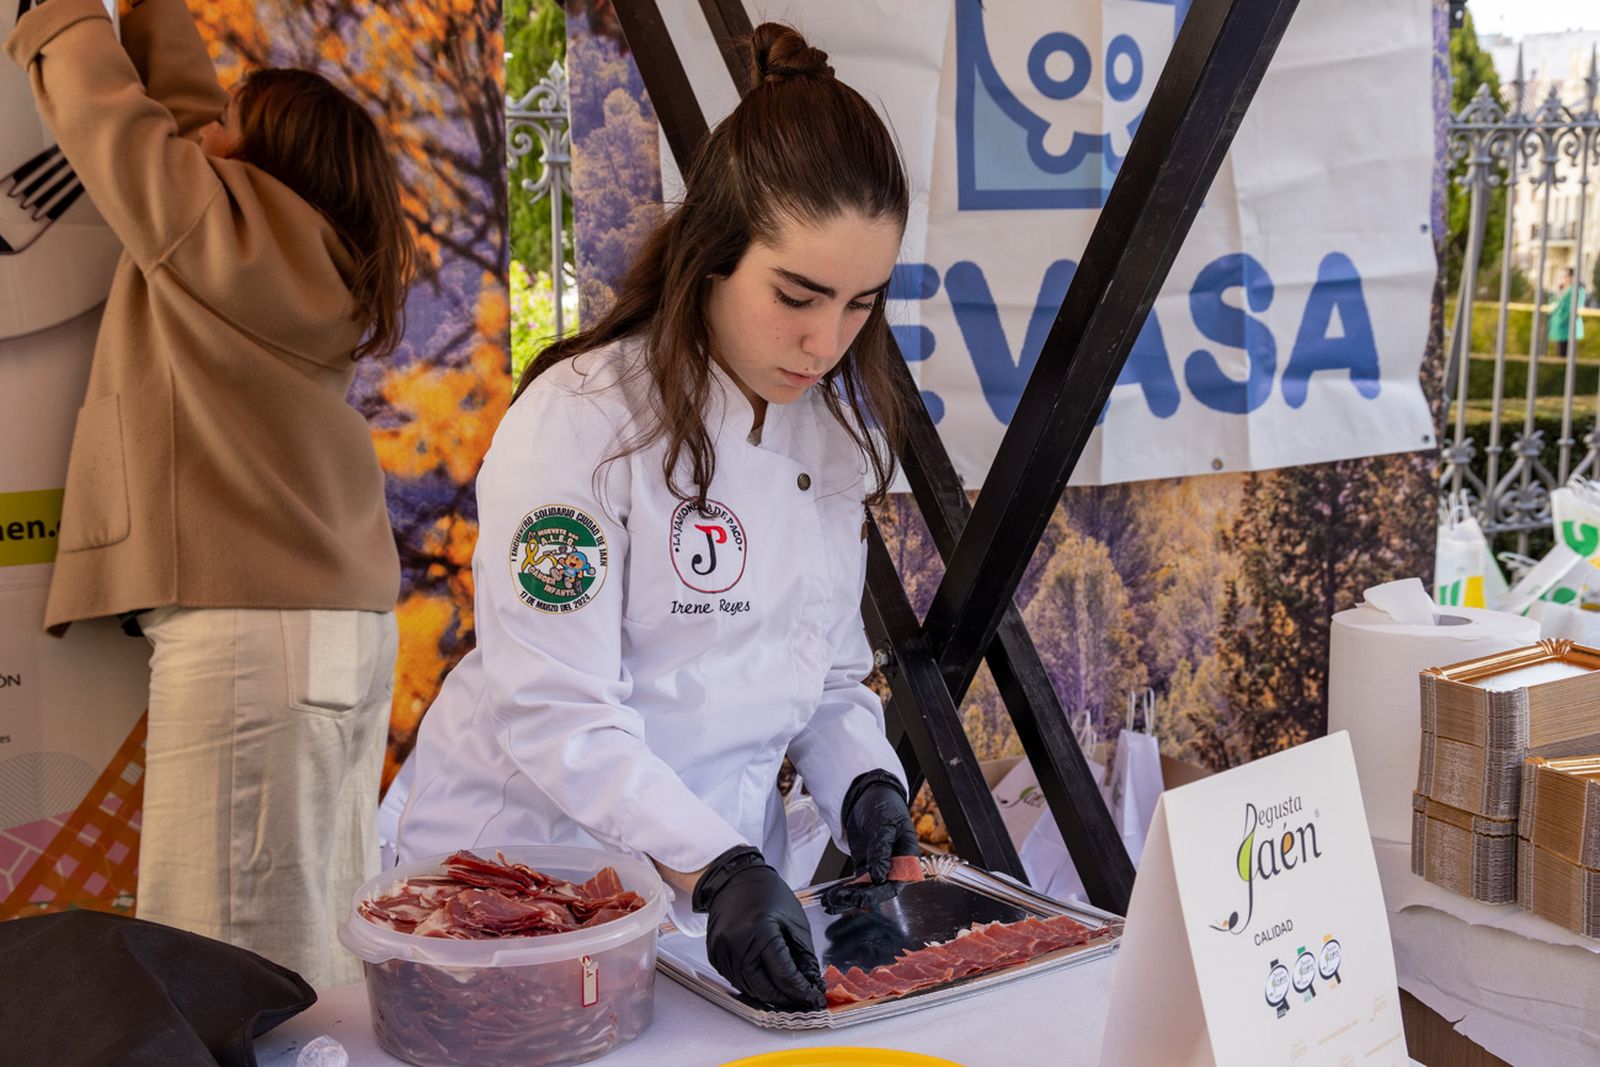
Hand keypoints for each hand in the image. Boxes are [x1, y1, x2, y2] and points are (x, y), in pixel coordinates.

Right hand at [692, 846, 825, 1011]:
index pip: (783, 974)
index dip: (801, 990)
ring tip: (787, 993)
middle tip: (802, 1000)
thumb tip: (810, 982)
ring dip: (769, 995)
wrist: (734, 879)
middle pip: (764, 988)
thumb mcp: (794, 921)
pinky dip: (752, 985)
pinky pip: (735, 980)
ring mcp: (722, 951)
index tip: (814, 998)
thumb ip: (803, 955)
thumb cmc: (766, 894)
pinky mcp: (714, 955)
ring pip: (748, 989)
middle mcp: (737, 943)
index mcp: (760, 931)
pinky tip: (766, 982)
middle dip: (786, 998)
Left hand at [820, 770, 917, 912]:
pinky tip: (832, 898)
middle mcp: (894, 864)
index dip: (882, 891)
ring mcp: (878, 865)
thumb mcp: (883, 823)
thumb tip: (879, 875)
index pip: (897, 880)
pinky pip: (855, 882)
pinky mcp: (864, 864)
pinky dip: (845, 891)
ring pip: (866, 888)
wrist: (868, 794)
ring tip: (832, 903)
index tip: (865, 894)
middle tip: (845, 900)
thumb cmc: (884, 805)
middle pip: (880, 888)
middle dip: (862, 897)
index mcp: (906, 855)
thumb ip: (881, 849)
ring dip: (850, 897)